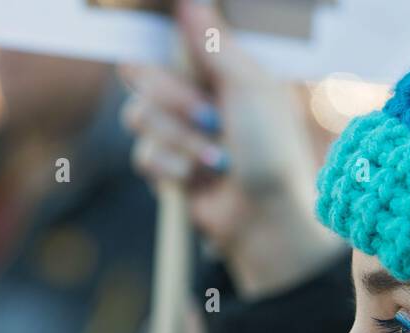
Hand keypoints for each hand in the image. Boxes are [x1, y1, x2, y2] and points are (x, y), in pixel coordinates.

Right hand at [121, 0, 342, 297]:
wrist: (265, 216)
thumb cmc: (270, 150)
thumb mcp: (249, 86)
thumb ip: (213, 43)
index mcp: (215, 69)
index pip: (166, 39)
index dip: (158, 44)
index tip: (169, 59)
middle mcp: (192, 96)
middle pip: (141, 74)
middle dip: (173, 99)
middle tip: (210, 119)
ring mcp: (177, 133)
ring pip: (138, 115)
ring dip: (179, 139)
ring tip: (216, 160)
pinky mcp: (167, 168)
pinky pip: (143, 155)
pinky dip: (173, 168)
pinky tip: (200, 180)